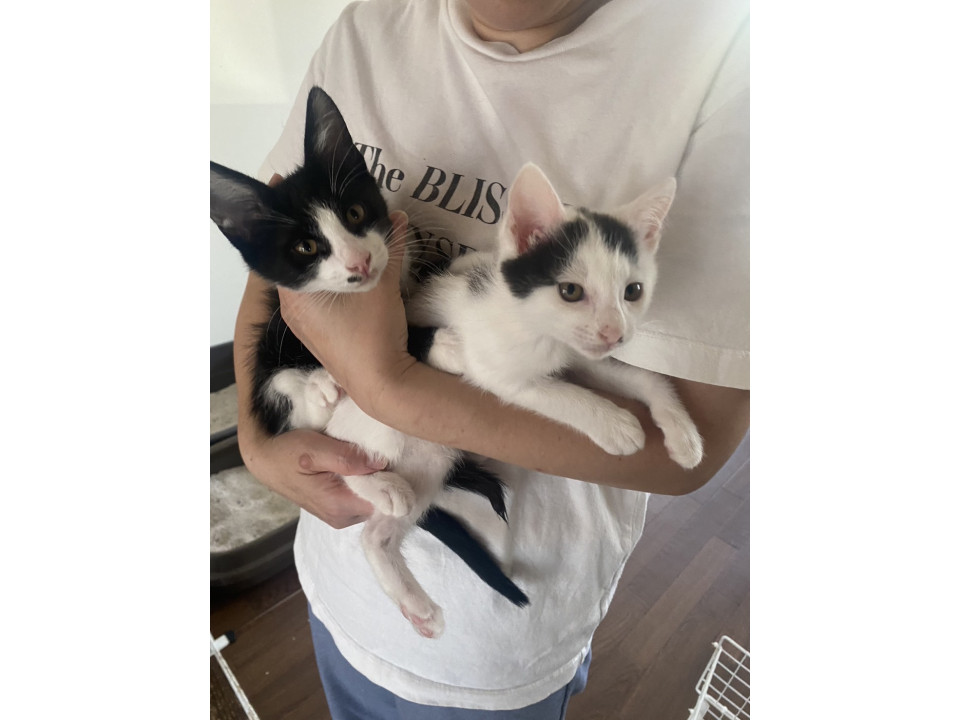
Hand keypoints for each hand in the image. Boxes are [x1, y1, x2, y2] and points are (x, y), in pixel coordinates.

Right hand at [239, 427, 380, 528]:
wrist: (266, 460)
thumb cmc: (288, 453)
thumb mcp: (316, 449)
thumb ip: (348, 458)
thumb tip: (381, 463)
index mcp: (339, 506)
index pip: (383, 502)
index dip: (393, 481)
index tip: (392, 460)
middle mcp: (342, 517)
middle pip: (380, 502)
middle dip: (386, 479)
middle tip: (380, 454)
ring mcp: (340, 516)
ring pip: (373, 500)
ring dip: (375, 480)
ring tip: (366, 458)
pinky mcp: (338, 509)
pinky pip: (362, 498)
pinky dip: (365, 483)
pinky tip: (359, 466)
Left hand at [277, 211, 415, 411]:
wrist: (381, 385)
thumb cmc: (372, 333)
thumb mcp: (382, 283)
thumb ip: (389, 246)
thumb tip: (396, 217)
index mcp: (296, 292)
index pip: (283, 244)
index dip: (288, 214)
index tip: (287, 184)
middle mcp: (291, 306)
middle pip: (293, 259)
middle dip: (308, 233)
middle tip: (319, 203)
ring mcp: (303, 322)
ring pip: (306, 278)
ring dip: (319, 257)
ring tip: (334, 230)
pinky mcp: (318, 332)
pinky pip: (315, 294)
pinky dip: (326, 276)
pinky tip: (344, 267)